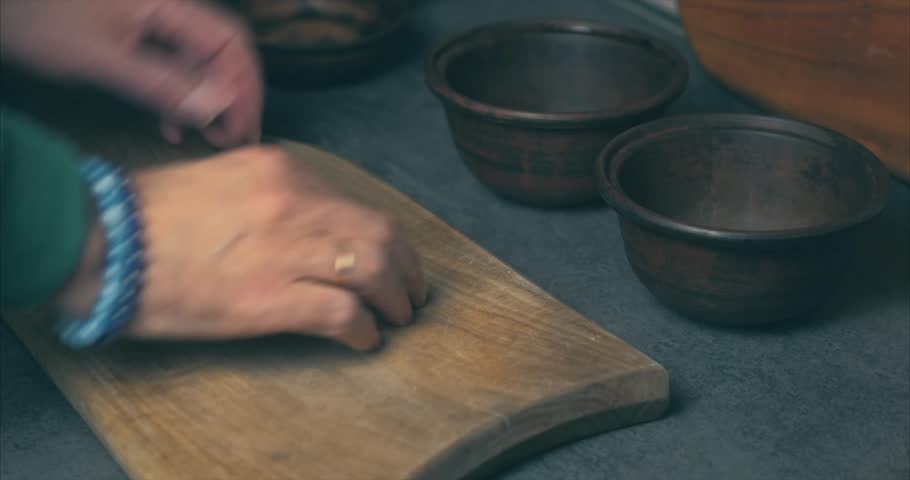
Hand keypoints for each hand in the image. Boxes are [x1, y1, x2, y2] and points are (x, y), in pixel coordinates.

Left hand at [0, 0, 261, 146]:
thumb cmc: (41, 22)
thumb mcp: (102, 60)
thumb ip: (163, 83)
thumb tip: (220, 106)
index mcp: (169, 6)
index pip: (230, 46)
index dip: (245, 91)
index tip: (242, 134)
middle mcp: (170, 10)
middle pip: (223, 53)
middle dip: (235, 98)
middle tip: (234, 140)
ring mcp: (153, 22)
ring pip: (200, 63)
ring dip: (208, 103)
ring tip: (207, 138)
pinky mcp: (135, 36)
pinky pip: (174, 67)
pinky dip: (180, 98)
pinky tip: (171, 125)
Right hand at [58, 146, 426, 350]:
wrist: (101, 243)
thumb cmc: (150, 215)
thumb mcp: (223, 179)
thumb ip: (273, 193)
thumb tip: (312, 223)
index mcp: (281, 169)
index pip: (356, 203)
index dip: (384, 237)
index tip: (392, 258)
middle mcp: (292, 201)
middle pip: (380, 233)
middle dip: (407, 268)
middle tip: (411, 293)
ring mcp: (284, 249)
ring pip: (372, 268)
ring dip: (396, 298)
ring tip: (397, 317)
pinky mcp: (270, 298)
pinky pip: (343, 312)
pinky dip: (364, 329)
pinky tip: (363, 340)